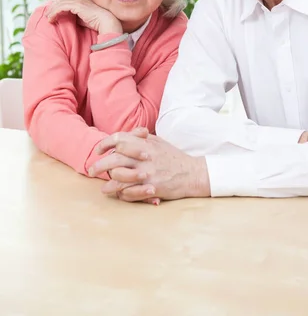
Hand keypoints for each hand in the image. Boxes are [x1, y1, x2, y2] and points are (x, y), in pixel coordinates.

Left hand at [47, 0, 122, 34]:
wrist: (106, 22)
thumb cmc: (97, 23)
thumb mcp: (84, 19)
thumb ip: (76, 17)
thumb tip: (69, 18)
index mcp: (82, 1)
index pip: (66, 0)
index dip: (58, 6)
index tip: (52, 13)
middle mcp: (79, 0)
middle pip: (61, 0)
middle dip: (53, 7)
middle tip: (47, 15)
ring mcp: (78, 2)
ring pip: (60, 3)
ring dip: (52, 10)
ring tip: (48, 18)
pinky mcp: (77, 5)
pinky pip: (62, 7)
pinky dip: (55, 12)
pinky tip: (52, 18)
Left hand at [89, 131, 210, 202]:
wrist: (192, 173)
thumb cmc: (174, 157)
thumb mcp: (158, 142)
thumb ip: (142, 138)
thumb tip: (126, 135)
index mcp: (146, 144)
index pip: (120, 139)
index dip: (105, 144)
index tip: (99, 151)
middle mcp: (145, 157)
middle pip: (115, 159)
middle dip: (100, 165)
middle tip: (91, 170)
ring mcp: (148, 173)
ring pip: (120, 176)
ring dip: (108, 183)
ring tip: (103, 187)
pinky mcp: (152, 187)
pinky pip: (131, 191)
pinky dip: (122, 194)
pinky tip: (117, 195)